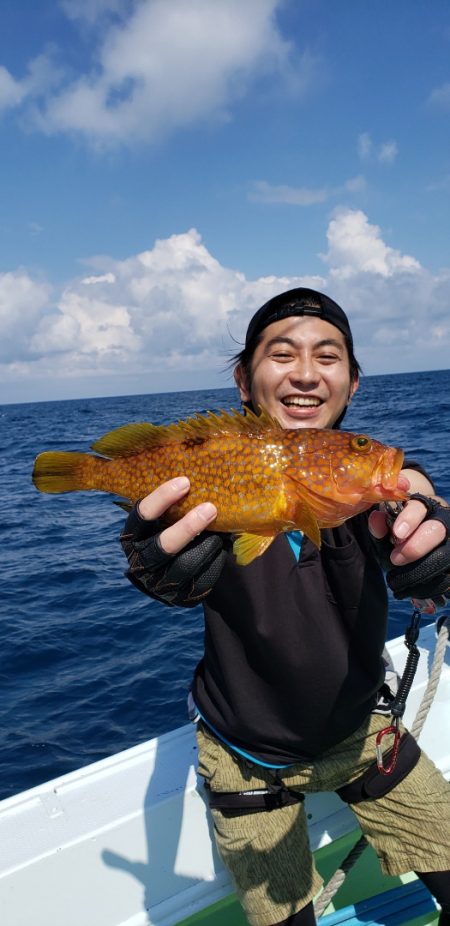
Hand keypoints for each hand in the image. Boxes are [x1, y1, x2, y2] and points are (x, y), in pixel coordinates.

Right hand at [121, 477, 226, 606]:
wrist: (169, 571)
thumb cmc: (169, 528)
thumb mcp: (162, 515)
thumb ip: (173, 500)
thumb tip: (201, 465)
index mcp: (132, 535)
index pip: (141, 515)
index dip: (162, 498)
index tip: (185, 481)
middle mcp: (140, 561)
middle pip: (163, 546)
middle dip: (188, 527)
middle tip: (211, 508)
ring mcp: (158, 583)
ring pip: (185, 565)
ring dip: (207, 544)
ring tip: (222, 529)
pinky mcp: (179, 598)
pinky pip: (202, 580)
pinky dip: (216, 561)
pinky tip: (224, 545)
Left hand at [369, 494, 449, 607]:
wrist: (414, 542)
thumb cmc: (398, 533)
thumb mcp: (387, 528)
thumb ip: (380, 525)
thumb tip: (376, 517)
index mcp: (422, 506)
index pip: (418, 507)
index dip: (409, 519)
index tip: (397, 534)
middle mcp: (441, 519)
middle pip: (436, 529)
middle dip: (415, 547)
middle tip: (396, 559)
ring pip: (444, 553)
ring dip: (422, 567)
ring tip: (402, 577)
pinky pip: (447, 574)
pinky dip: (433, 582)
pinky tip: (416, 586)